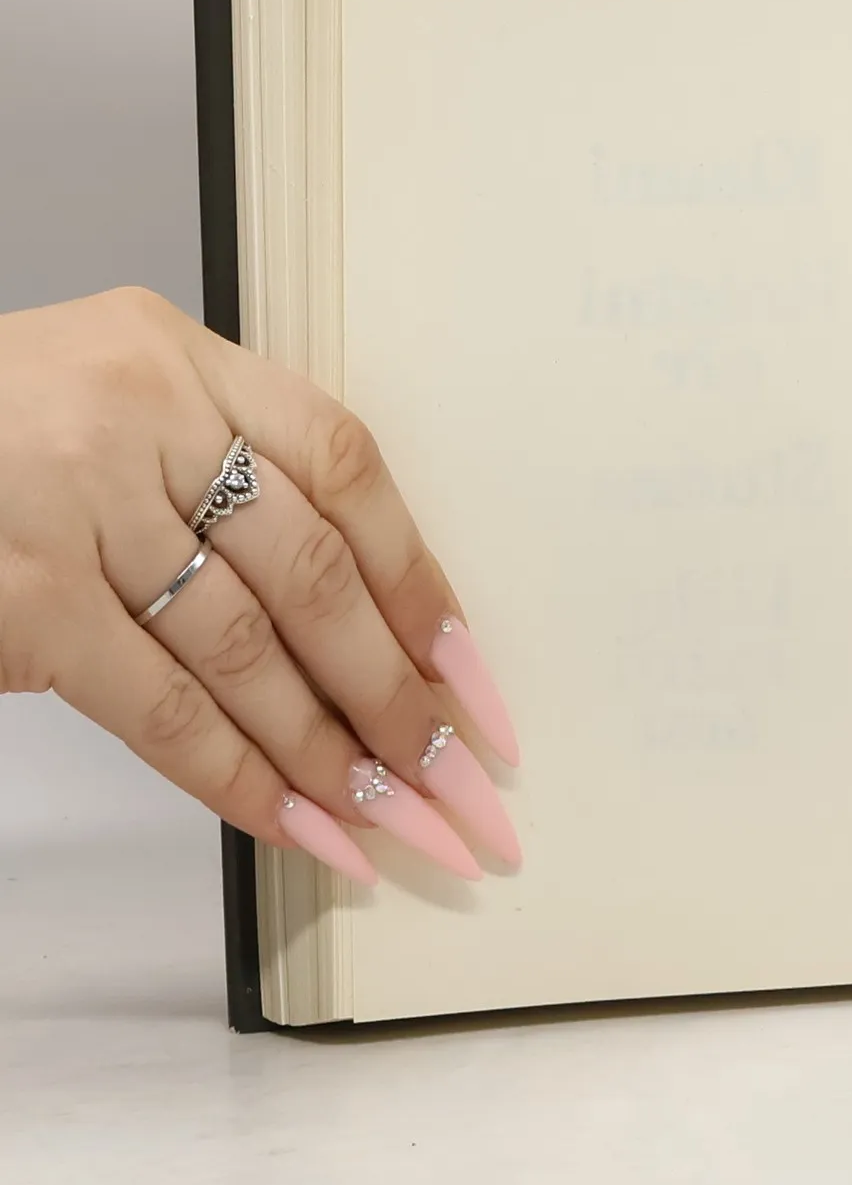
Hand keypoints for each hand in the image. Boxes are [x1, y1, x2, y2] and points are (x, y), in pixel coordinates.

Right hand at [0, 288, 521, 881]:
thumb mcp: (116, 404)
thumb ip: (223, 473)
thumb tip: (363, 629)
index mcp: (186, 359)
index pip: (350, 474)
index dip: (422, 587)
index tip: (474, 682)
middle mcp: (144, 418)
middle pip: (316, 575)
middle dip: (402, 695)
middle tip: (466, 781)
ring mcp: (78, 508)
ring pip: (249, 650)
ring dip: (334, 752)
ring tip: (402, 819)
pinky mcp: (23, 597)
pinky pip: (157, 706)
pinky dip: (237, 776)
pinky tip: (300, 825)